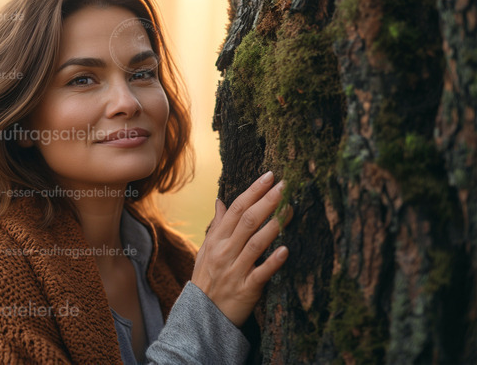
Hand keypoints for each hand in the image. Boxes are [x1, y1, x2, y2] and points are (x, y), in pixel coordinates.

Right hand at [191, 171, 291, 326]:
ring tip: (291, 209)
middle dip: (267, 201)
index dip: (253, 192)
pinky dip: (272, 262)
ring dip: (274, 225)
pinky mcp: (246, 289)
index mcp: (216, 240)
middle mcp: (224, 252)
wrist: (201, 315)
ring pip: (255, 243)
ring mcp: (235, 270)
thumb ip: (217, 226)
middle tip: (285, 185)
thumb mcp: (206, 249)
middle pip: (247, 221)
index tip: (269, 177)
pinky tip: (285, 250)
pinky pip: (260, 273)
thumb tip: (220, 201)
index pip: (236, 210)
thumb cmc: (207, 278)